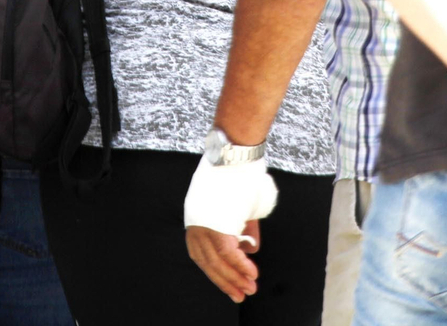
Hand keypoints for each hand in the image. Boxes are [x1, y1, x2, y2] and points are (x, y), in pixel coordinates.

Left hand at [184, 154, 277, 300]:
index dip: (215, 270)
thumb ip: (244, 227)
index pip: (201, 252)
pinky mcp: (217, 221)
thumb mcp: (242, 203)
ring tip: (250, 289)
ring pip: (217, 260)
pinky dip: (240, 265)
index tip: (229, 282)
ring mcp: (203, 222)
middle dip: (225, 280)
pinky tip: (252, 274)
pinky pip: (228, 251)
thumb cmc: (241, 171)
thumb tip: (251, 248)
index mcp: (196, 215)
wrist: (237, 150)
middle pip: (207, 260)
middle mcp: (194, 221)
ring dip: (235, 277)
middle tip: (240, 295)